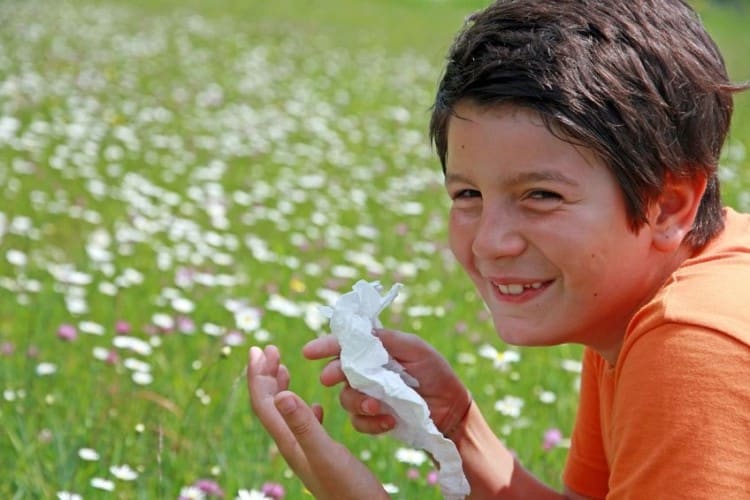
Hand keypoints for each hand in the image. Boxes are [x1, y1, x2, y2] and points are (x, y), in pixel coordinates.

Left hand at [247, 345, 387, 499]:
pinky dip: (305, 408)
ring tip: (282, 369)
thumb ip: (303, 425)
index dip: (258, 376)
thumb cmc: (349, 490)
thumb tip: (279, 394)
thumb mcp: (326, 453)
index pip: (265, 404)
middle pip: (270, 406)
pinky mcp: (322, 457)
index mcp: (290, 442)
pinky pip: (305, 426)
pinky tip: (316, 406)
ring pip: (286, 415)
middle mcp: (294, 446)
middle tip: (267, 350)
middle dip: (266, 376)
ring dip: (281, 389)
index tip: (258, 349)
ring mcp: (307, 453)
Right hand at [303, 329, 471, 437]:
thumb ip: (386, 339)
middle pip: (337, 372)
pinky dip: (371, 423)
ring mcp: (368, 396)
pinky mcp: (373, 419)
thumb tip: (358, 333)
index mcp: (374, 350)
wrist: (451, 408)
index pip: (344, 344)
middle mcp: (366, 372)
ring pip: (345, 399)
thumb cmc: (434, 372)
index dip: (325, 345)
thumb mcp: (414, 348)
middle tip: (331, 378)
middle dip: (334, 374)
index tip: (309, 352)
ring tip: (379, 407)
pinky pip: (358, 422)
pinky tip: (389, 421)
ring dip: (358, 402)